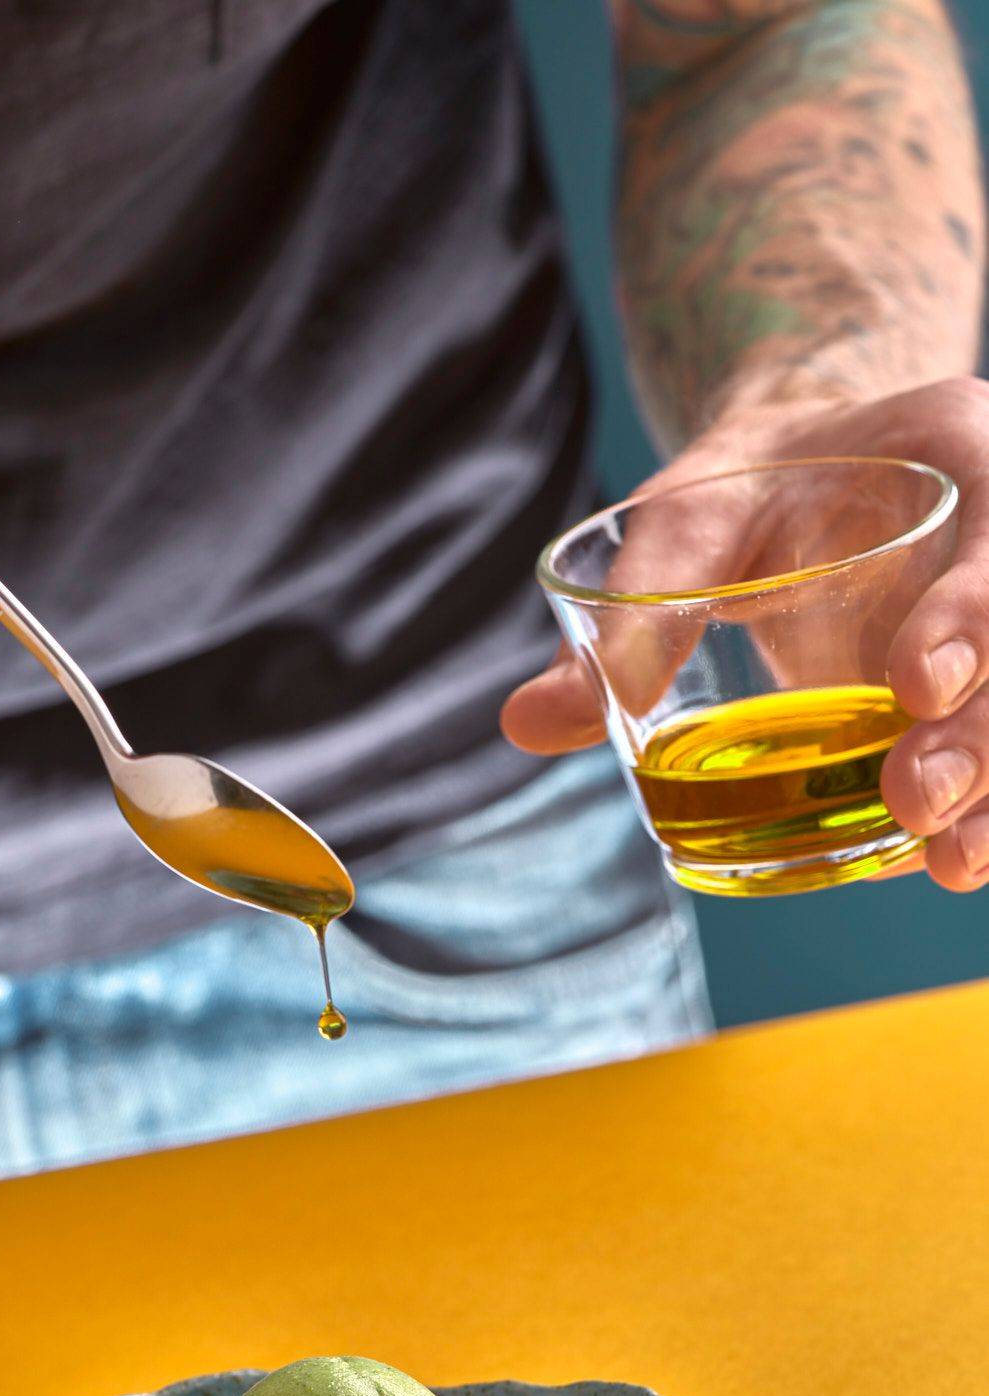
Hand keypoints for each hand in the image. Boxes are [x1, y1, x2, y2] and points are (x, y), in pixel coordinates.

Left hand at [503, 379, 988, 892]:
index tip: (912, 685)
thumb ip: (636, 606)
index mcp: (960, 452)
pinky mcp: (983, 693)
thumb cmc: (752, 492)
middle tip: (913, 801)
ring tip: (948, 866)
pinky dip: (979, 810)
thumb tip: (528, 722)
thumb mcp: (686, 524)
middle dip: (984, 732)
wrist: (814, 481)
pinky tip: (938, 866)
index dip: (974, 615)